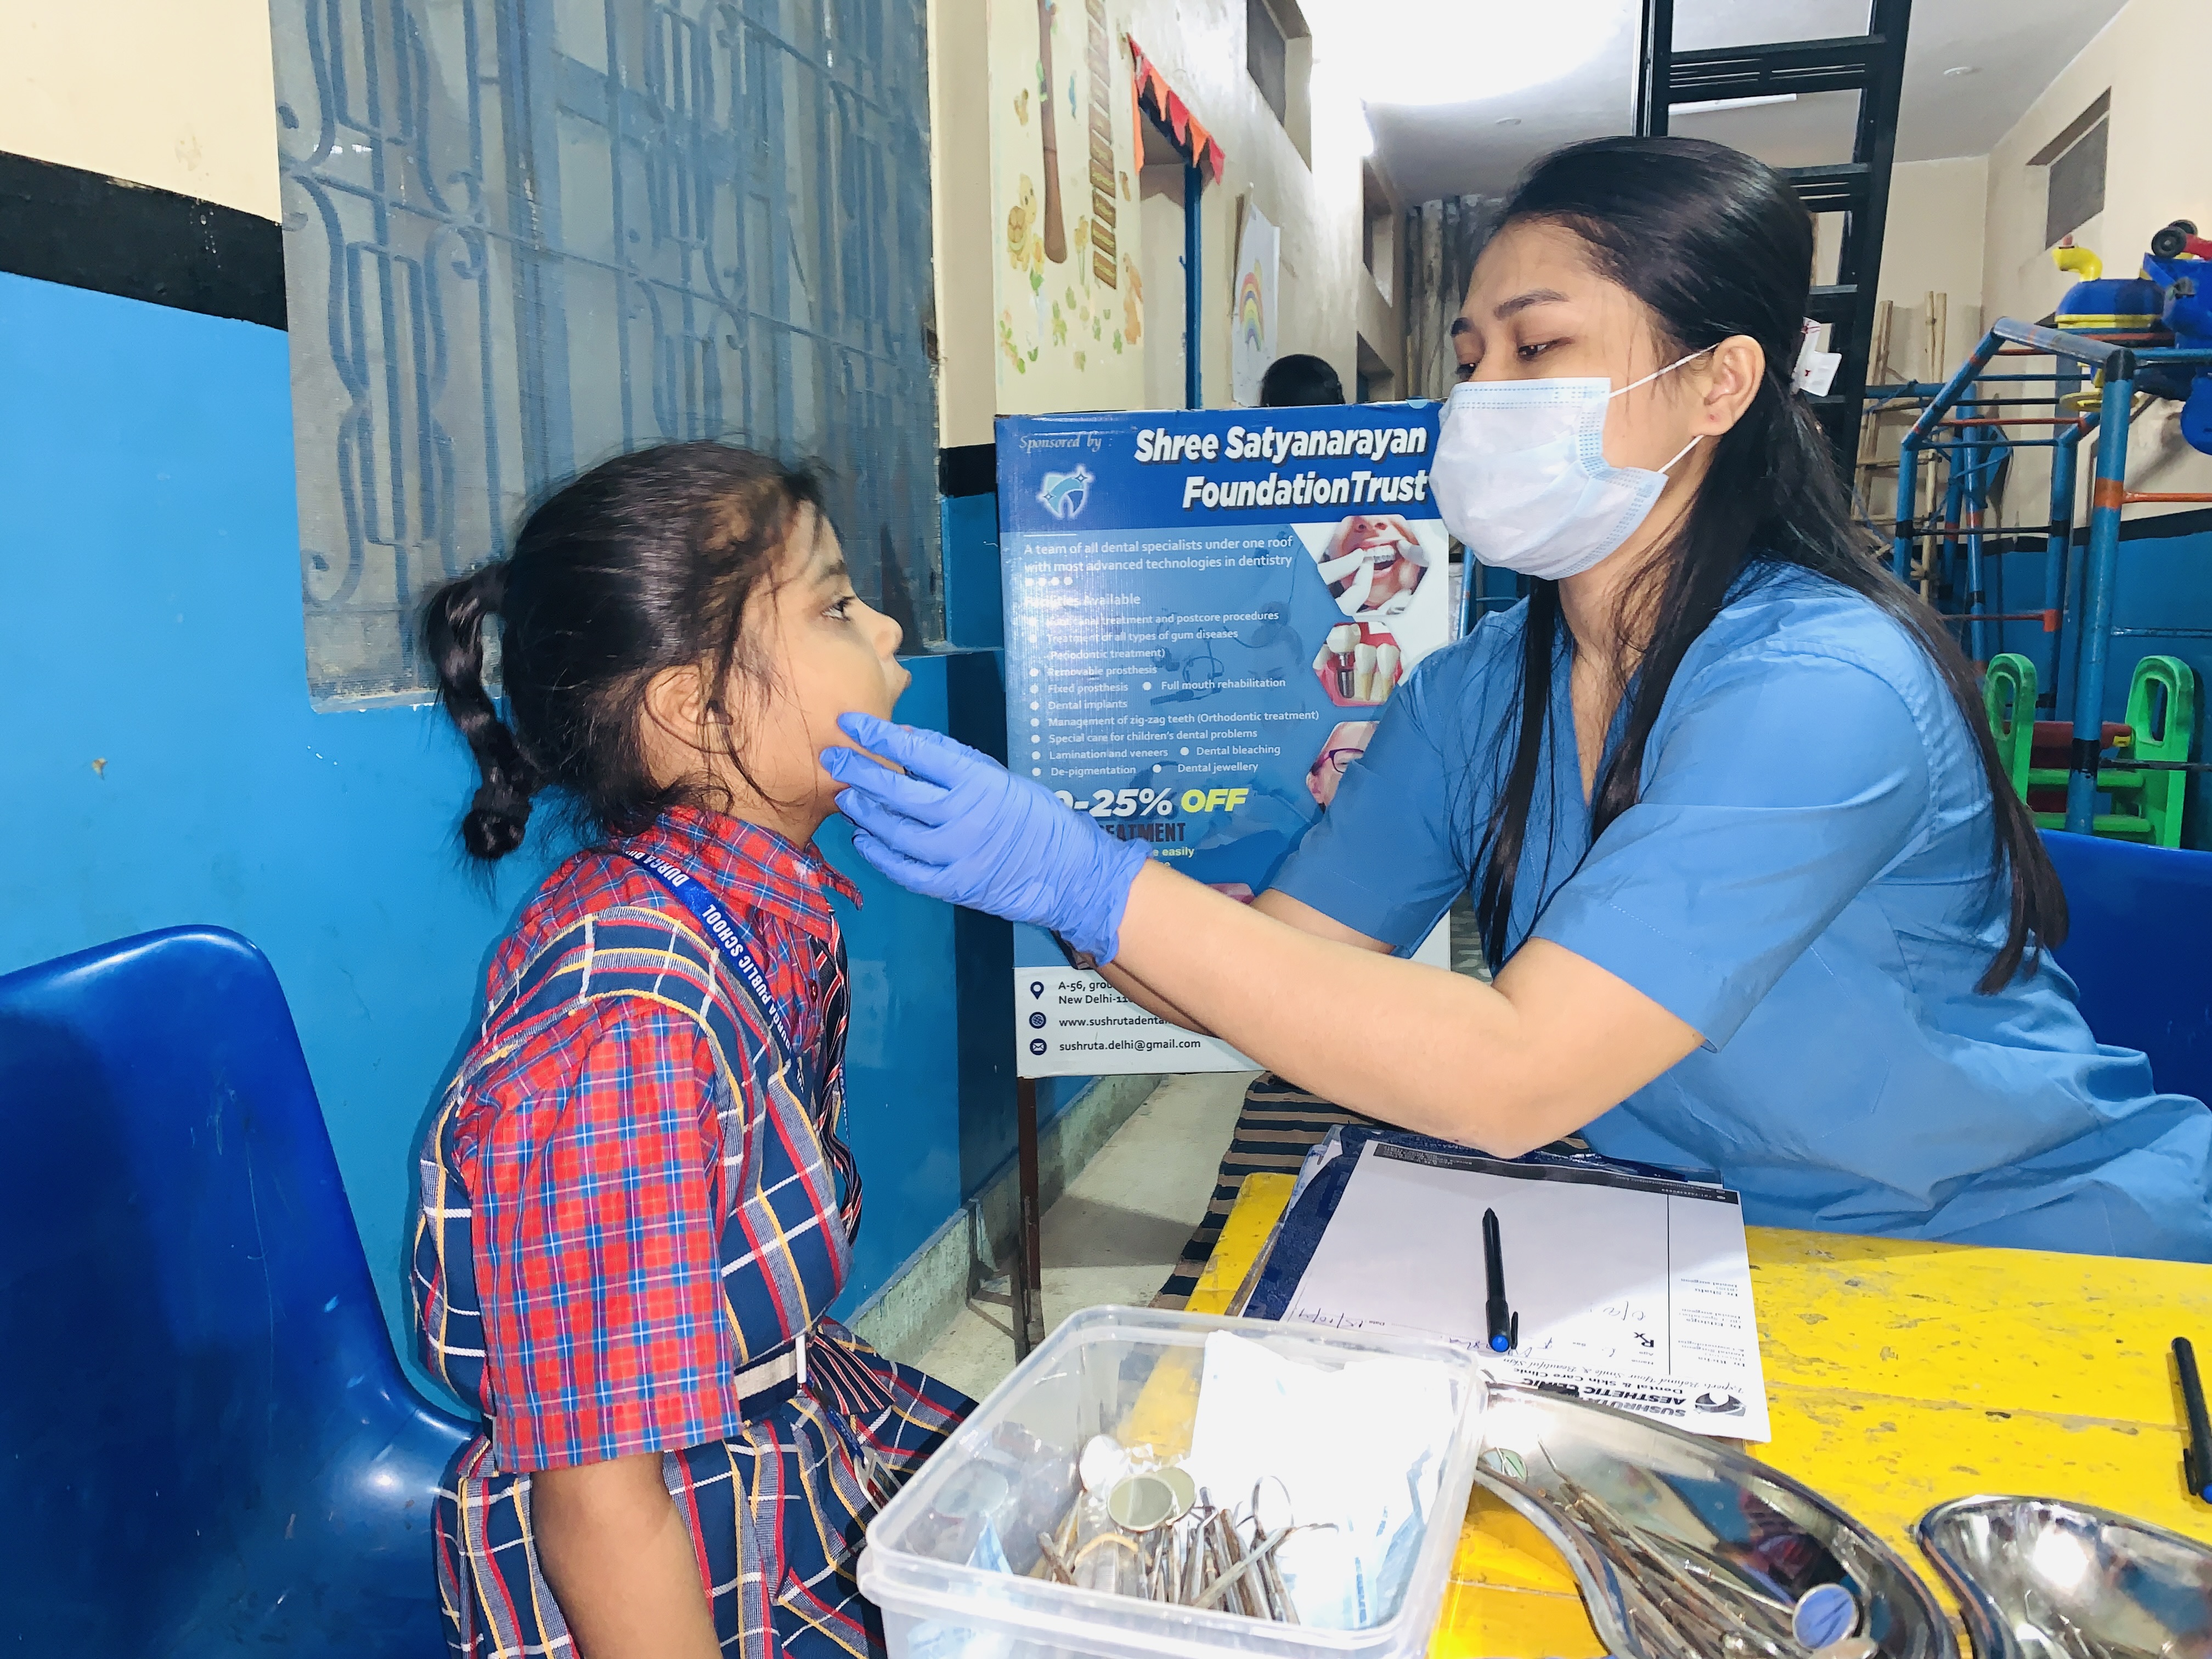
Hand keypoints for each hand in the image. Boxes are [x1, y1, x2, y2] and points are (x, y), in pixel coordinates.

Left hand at [821, 713, 1148, 962]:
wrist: (1069, 871)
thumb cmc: (1035, 817)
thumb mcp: (1000, 776)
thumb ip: (953, 761)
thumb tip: (905, 741)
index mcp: (978, 780)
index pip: (917, 751)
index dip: (878, 736)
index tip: (850, 723)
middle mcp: (964, 815)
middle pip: (898, 791)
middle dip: (860, 772)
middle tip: (832, 759)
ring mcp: (957, 854)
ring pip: (895, 832)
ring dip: (865, 813)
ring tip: (847, 798)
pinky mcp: (954, 885)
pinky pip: (905, 871)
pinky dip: (879, 855)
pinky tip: (863, 840)